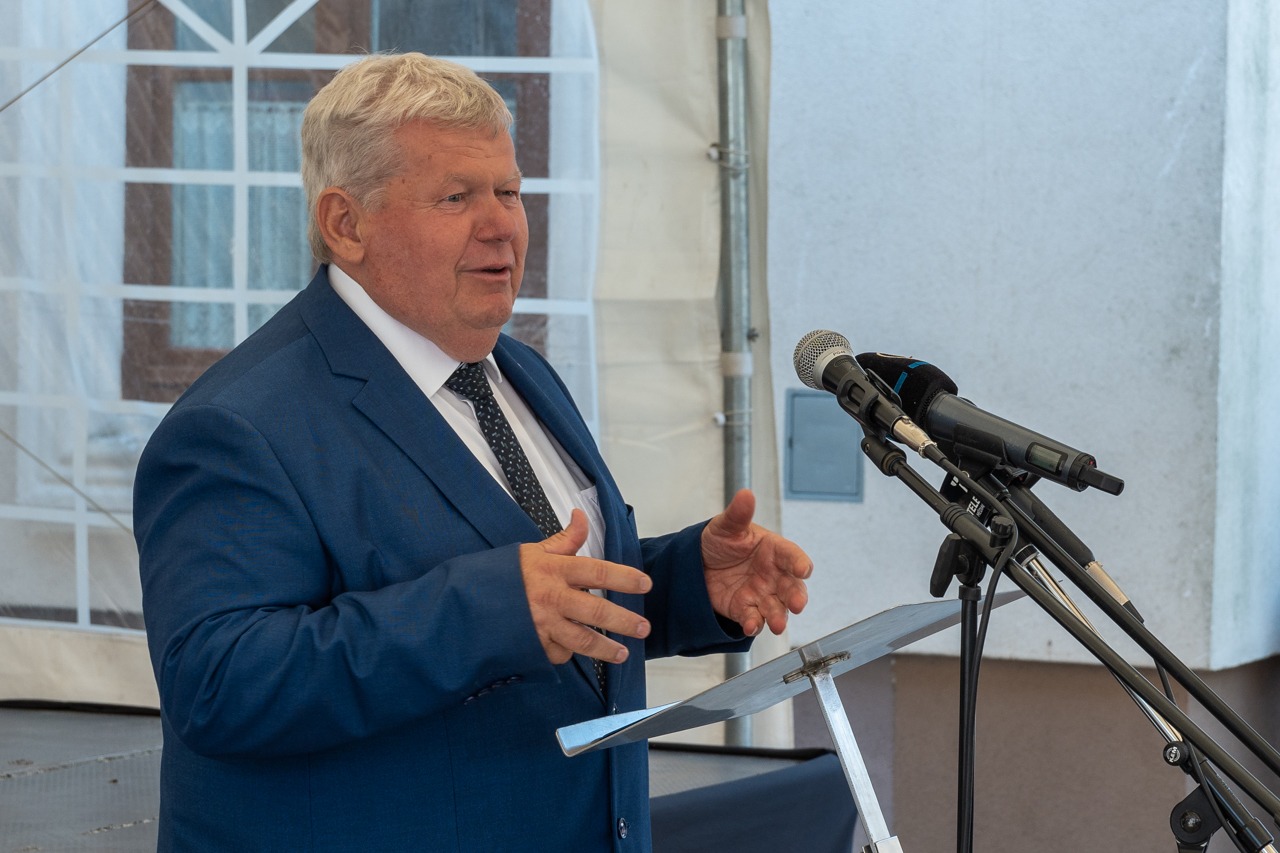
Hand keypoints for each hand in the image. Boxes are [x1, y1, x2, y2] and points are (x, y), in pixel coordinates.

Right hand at [519, 510, 652, 664]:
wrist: (467, 602)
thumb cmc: (504, 574)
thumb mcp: (533, 551)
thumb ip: (564, 540)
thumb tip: (581, 516)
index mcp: (554, 569)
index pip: (598, 571)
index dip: (625, 577)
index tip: (645, 584)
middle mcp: (552, 597)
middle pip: (597, 610)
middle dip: (624, 621)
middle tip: (643, 628)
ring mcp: (542, 624)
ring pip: (583, 640)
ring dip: (606, 648)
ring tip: (623, 654)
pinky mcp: (533, 646)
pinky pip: (558, 653)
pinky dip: (567, 653)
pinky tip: (572, 651)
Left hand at [701, 489, 811, 636]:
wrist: (697, 563)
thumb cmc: (719, 540)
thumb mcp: (726, 526)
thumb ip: (738, 514)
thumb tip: (746, 494)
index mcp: (773, 550)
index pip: (791, 556)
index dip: (799, 562)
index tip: (804, 569)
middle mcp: (772, 574)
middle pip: (791, 587)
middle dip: (796, 596)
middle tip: (797, 604)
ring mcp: (761, 593)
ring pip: (776, 607)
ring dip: (778, 617)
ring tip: (776, 624)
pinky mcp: (745, 609)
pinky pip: (753, 618)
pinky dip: (754, 623)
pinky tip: (751, 625)